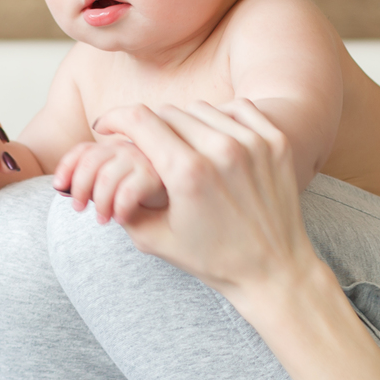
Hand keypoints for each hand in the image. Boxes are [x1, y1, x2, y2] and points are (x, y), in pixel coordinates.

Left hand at [52, 136, 168, 225]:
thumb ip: (93, 186)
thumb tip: (61, 187)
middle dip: (79, 187)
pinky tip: (120, 218)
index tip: (58, 187)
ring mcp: (146, 159)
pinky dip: (120, 206)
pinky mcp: (160, 175)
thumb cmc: (149, 206)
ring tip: (102, 219)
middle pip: (91, 160)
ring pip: (107, 176)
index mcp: (117, 149)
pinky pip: (129, 189)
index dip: (66, 166)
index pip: (82, 150)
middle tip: (78, 209)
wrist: (185, 214)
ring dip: (99, 201)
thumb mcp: (115, 194)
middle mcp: (130, 148)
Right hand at [92, 99, 321, 304]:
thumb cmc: (213, 259)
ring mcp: (253, 143)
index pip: (140, 121)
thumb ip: (123, 201)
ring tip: (176, 142)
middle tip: (140, 142)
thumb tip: (103, 171)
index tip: (105, 126)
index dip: (115, 119)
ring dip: (181, 122)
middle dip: (146, 126)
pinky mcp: (275, 142)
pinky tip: (211, 136)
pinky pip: (237, 109)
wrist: (274, 270)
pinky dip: (218, 117)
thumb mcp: (155, 239)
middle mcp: (222, 151)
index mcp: (188, 173)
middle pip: (167, 113)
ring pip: (200, 108)